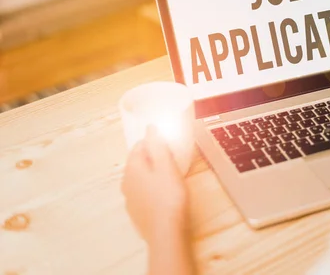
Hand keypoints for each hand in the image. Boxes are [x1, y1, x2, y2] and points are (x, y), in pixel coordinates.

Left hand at [121, 126, 189, 243]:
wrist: (165, 232)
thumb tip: (150, 128)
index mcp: (132, 167)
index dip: (154, 143)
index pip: (139, 146)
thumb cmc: (169, 196)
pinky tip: (164, 195)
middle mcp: (125, 181)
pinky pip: (142, 192)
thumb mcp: (167, 166)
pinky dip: (151, 189)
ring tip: (170, 179)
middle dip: (153, 158)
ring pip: (140, 178)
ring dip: (152, 174)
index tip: (169, 148)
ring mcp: (129, 198)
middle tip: (172, 162)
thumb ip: (158, 145)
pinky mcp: (136, 211)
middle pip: (138, 162)